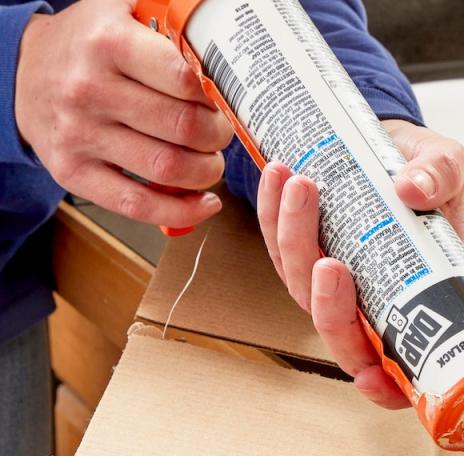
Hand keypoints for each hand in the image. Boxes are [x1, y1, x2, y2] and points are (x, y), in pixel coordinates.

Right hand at [14, 0, 233, 226]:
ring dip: (206, 172)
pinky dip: (181, 210)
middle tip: (220, 134)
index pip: (185, 79)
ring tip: (210, 163)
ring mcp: (80, 135)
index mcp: (109, 43)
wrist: (21, 72)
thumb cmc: (88, 45)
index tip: (223, 101)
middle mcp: (90, 90)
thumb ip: (171, 28)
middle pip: (183, 127)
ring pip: (167, 168)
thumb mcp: (124, 13)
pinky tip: (204, 202)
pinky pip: (137, 204)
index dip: (217, 96)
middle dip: (217, 137)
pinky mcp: (73, 173)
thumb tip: (224, 52)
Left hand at [256, 120, 463, 408]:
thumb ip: (443, 175)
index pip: (400, 366)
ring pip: (302, 286)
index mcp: (422, 298)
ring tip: (300, 186)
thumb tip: (413, 189)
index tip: (371, 374)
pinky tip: (278, 178)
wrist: (399, 147)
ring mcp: (336, 282)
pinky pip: (280, 248)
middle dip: (329, 304)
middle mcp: (374, 301)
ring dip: (295, 240)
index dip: (383, 386)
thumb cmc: (431, 173)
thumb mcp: (450, 165)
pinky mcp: (305, 253)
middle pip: (340, 331)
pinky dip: (273, 215)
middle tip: (330, 261)